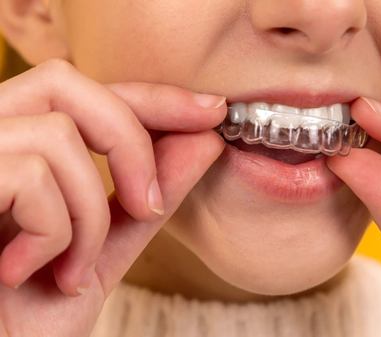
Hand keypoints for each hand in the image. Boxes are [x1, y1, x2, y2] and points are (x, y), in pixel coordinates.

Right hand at [0, 59, 225, 335]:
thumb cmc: (26, 313)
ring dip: (89, 217)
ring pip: (56, 137)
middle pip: (65, 84)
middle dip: (129, 144)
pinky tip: (26, 273)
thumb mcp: (104, 247)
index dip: (151, 96)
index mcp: (13, 146)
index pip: (86, 91)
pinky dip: (53, 234)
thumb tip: (205, 142)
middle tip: (149, 208)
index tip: (211, 112)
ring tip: (72, 271)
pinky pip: (30, 175)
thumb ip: (149, 194)